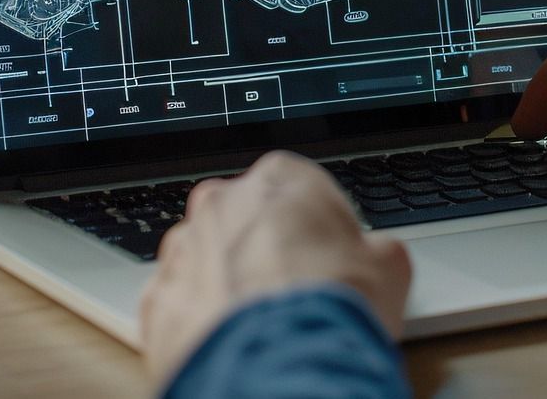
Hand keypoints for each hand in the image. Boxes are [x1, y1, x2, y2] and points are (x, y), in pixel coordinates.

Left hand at [138, 152, 412, 382]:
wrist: (284, 368)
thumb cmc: (335, 306)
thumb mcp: (389, 265)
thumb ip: (372, 249)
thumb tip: (376, 259)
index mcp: (279, 179)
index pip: (299, 192)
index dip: (318, 230)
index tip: (330, 259)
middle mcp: (221, 205)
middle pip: (245, 222)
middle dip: (264, 252)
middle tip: (296, 293)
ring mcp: (182, 253)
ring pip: (205, 262)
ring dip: (227, 286)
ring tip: (263, 326)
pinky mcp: (157, 303)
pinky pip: (180, 307)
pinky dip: (200, 324)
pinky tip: (232, 343)